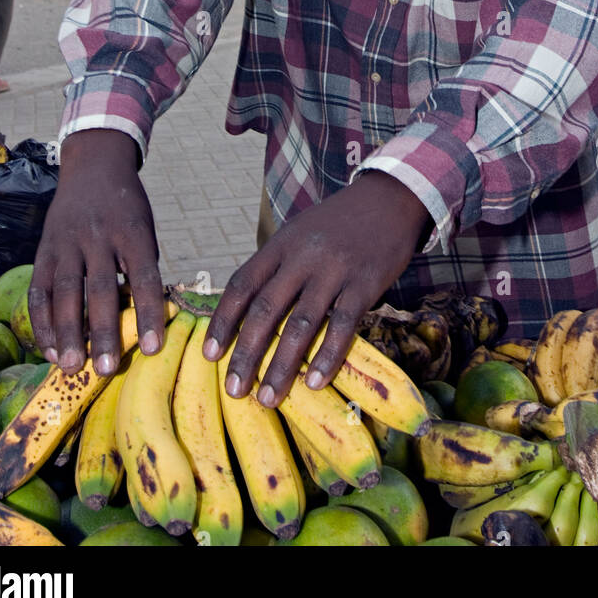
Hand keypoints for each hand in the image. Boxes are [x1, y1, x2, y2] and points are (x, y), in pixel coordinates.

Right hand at [28, 130, 165, 376]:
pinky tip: (49, 348)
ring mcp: (67, 243)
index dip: (148, 313)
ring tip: (71, 366)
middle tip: (107, 369)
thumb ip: (142, 267)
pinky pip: (40, 289)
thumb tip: (145, 319)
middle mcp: (98, 236)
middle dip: (104, 332)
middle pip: (101, 288)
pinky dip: (42, 321)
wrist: (93, 166)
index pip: (144, 276)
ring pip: (66, 291)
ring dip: (68, 333)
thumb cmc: (127, 208)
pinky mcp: (44, 250)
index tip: (152, 349)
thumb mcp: (144, 228)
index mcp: (133, 231)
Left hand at [204, 172, 429, 405]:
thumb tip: (246, 313)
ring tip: (268, 398)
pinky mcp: (365, 284)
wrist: (387, 200)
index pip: (242, 285)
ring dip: (282, 365)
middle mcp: (302, 257)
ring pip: (301, 324)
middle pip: (266, 310)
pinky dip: (327, 356)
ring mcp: (334, 270)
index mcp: (280, 245)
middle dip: (247, 354)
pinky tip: (314, 382)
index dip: (223, 321)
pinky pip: (342, 325)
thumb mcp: (298, 233)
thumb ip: (275, 267)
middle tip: (235, 390)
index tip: (210, 355)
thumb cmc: (336, 224)